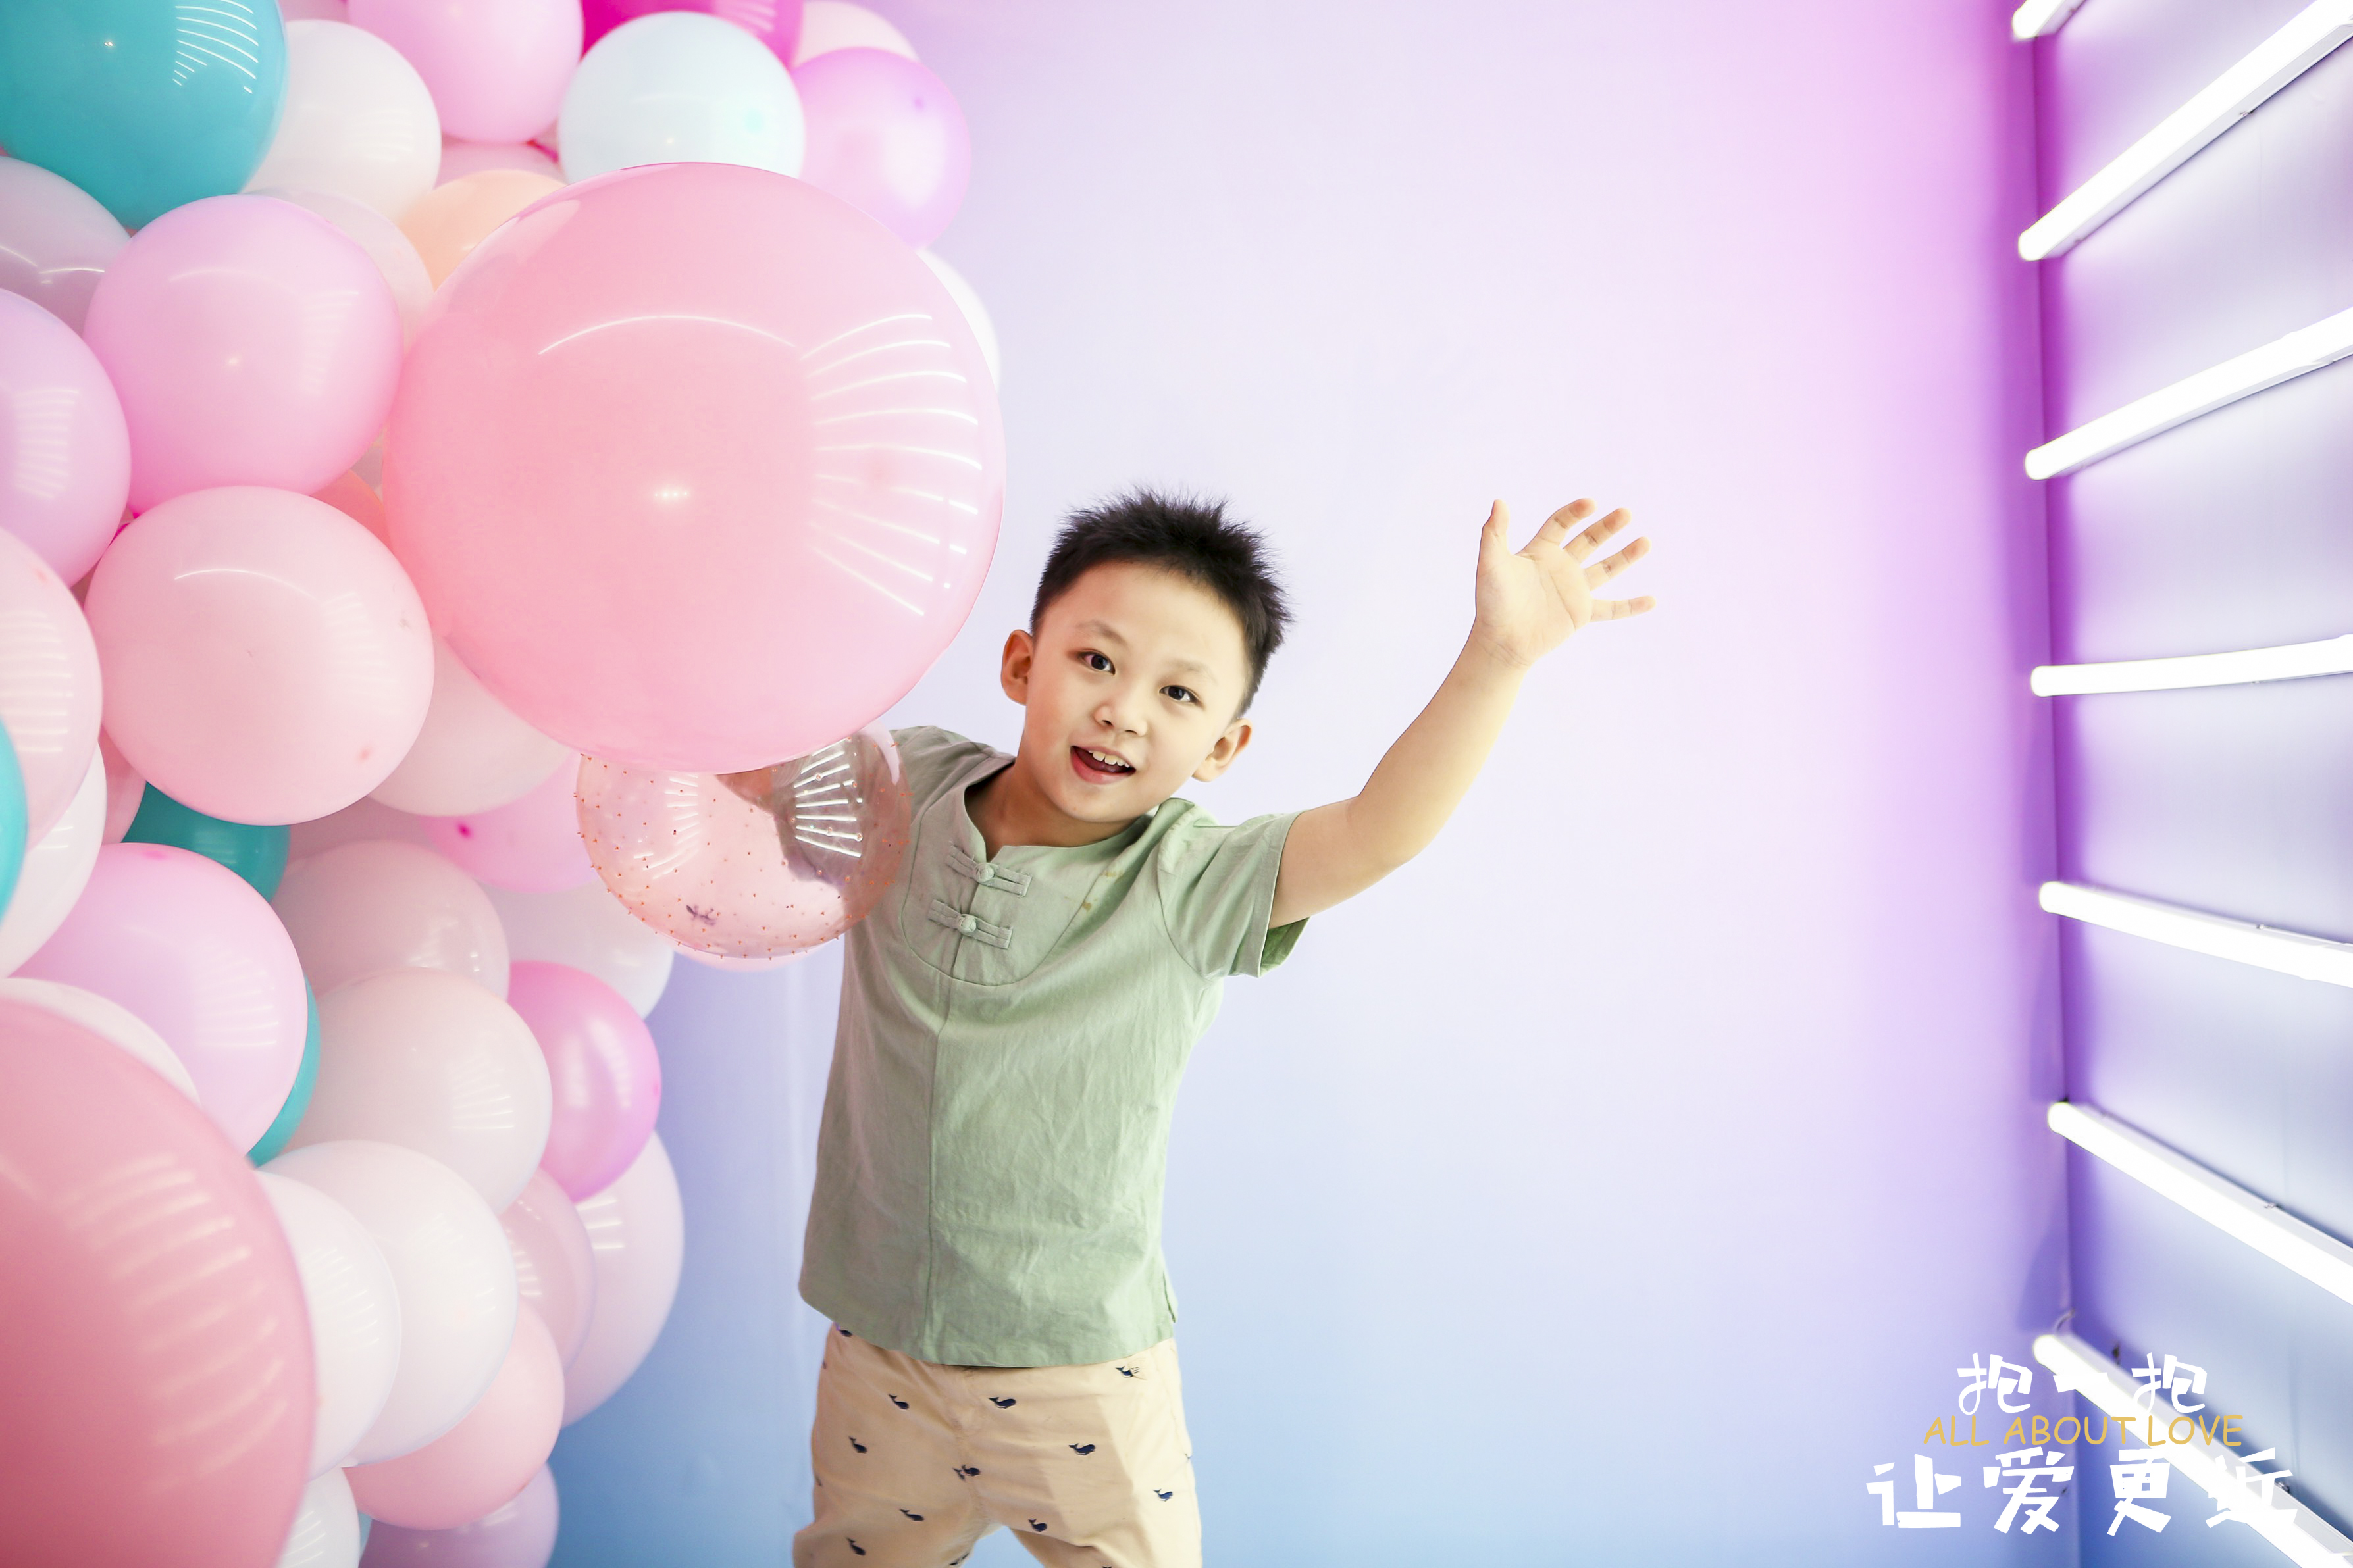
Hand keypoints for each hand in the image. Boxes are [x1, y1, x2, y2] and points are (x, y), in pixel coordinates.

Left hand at [1470, 498, 1653, 667]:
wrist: (1500, 642)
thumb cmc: (1491, 602)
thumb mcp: (1490, 564)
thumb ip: (1494, 533)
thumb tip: (1499, 501)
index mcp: (1540, 550)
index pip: (1562, 523)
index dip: (1576, 512)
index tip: (1591, 503)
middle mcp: (1561, 566)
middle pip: (1590, 539)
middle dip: (1608, 526)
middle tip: (1626, 513)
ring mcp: (1573, 590)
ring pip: (1606, 568)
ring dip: (1627, 556)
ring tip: (1646, 541)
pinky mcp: (1581, 614)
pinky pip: (1611, 609)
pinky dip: (1631, 606)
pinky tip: (1653, 601)